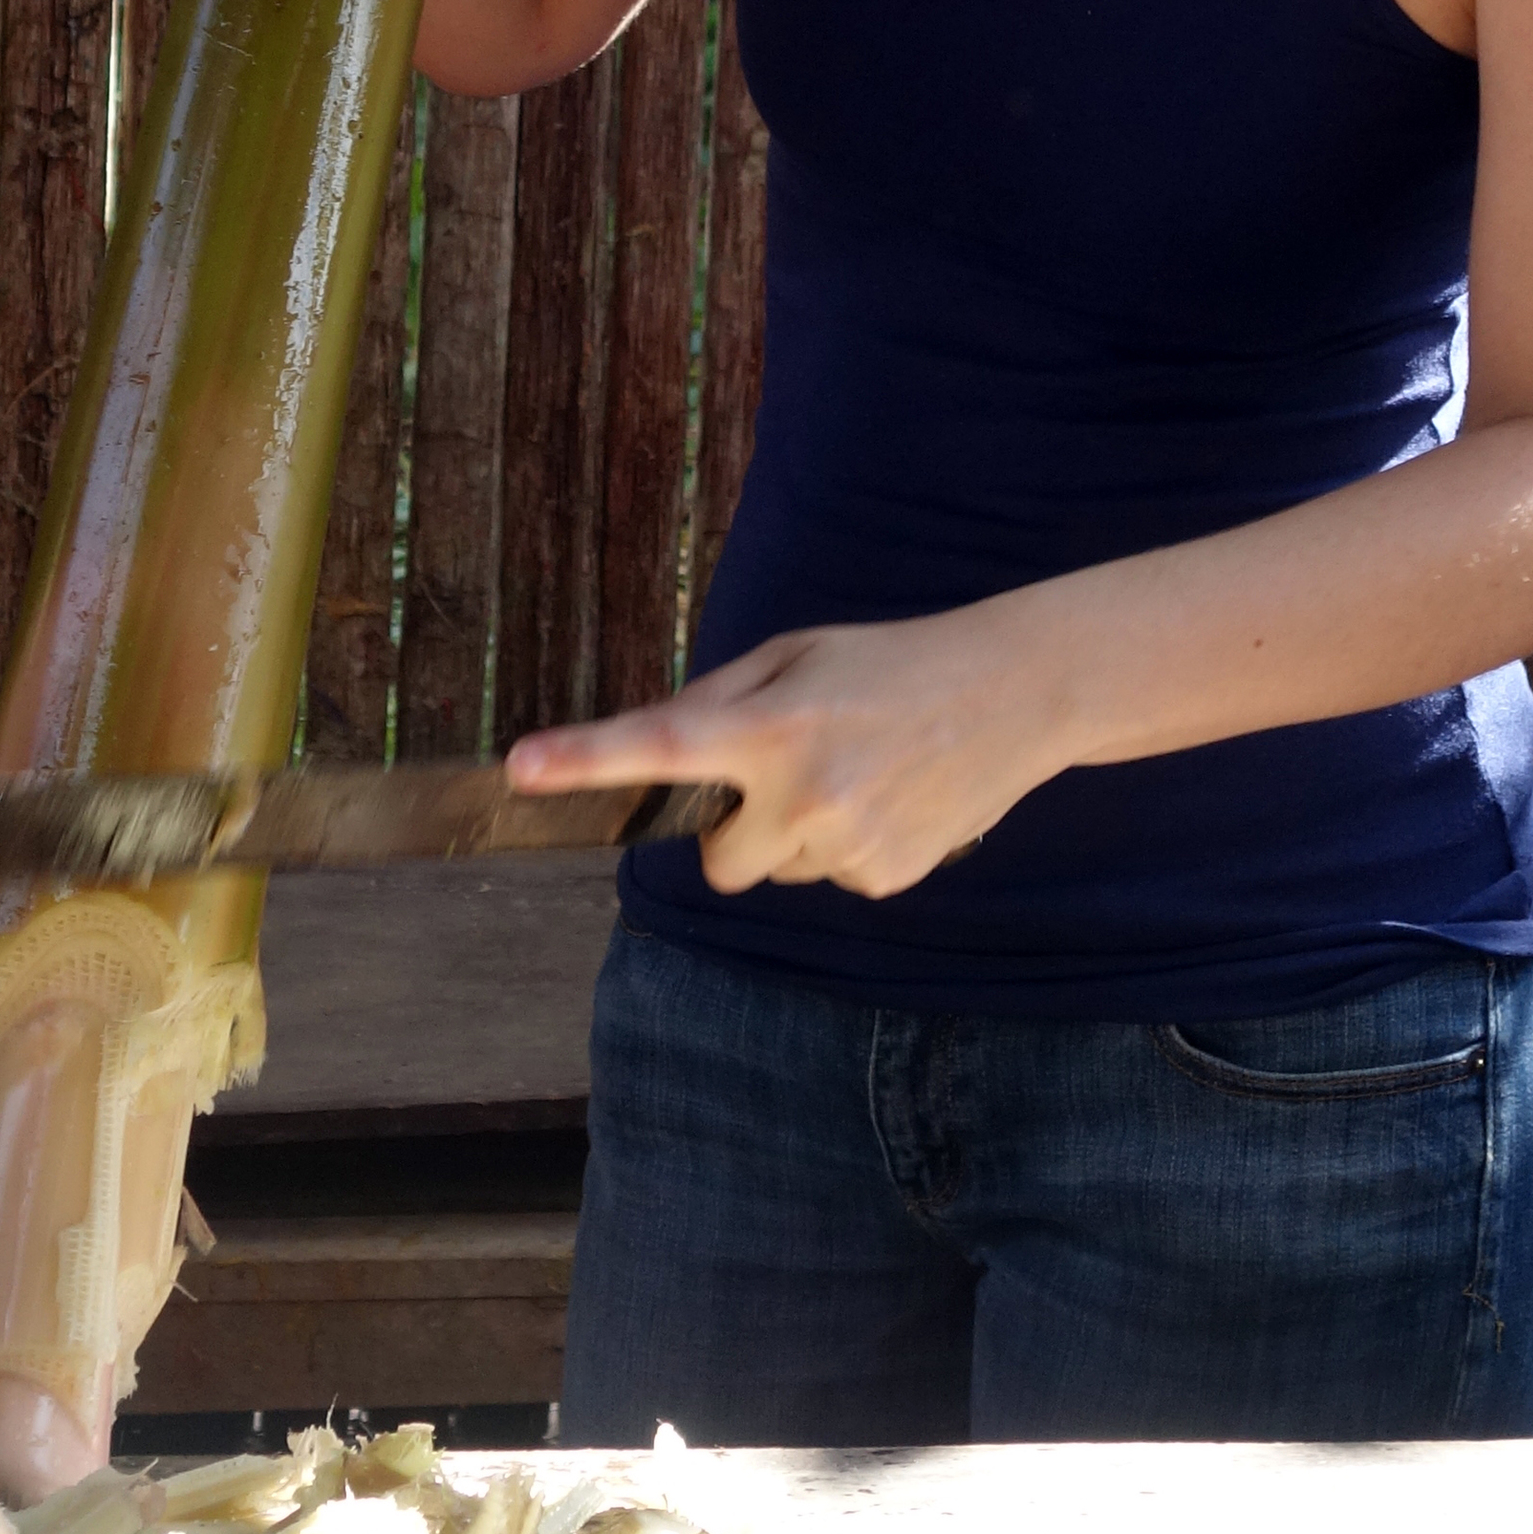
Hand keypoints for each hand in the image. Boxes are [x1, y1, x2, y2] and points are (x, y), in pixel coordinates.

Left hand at [505, 608, 1059, 899]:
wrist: (1013, 694)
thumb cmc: (889, 661)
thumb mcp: (797, 655)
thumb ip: (719, 702)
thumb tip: (657, 749)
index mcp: (774, 724)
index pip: (661, 744)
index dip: (585, 759)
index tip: (520, 767)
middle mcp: (805, 794)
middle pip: (716, 861)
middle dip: (733, 830)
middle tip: (785, 775)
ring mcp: (848, 846)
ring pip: (775, 871)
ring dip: (793, 835)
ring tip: (854, 773)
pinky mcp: (886, 879)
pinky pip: (828, 878)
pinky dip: (844, 849)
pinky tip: (889, 799)